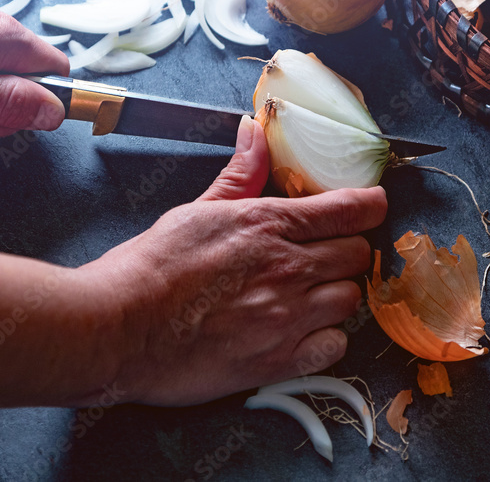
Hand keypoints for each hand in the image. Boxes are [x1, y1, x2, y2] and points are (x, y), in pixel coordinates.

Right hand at [77, 117, 387, 405]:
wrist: (118, 329)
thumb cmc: (150, 269)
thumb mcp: (196, 210)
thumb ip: (239, 174)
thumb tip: (254, 129)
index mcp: (267, 224)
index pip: (351, 210)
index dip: (370, 206)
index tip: (372, 207)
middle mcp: (286, 268)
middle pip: (358, 255)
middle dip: (347, 251)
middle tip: (323, 255)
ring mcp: (286, 317)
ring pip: (351, 301)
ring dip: (336, 294)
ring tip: (307, 294)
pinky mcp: (278, 361)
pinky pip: (335, 348)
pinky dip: (326, 339)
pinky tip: (301, 331)